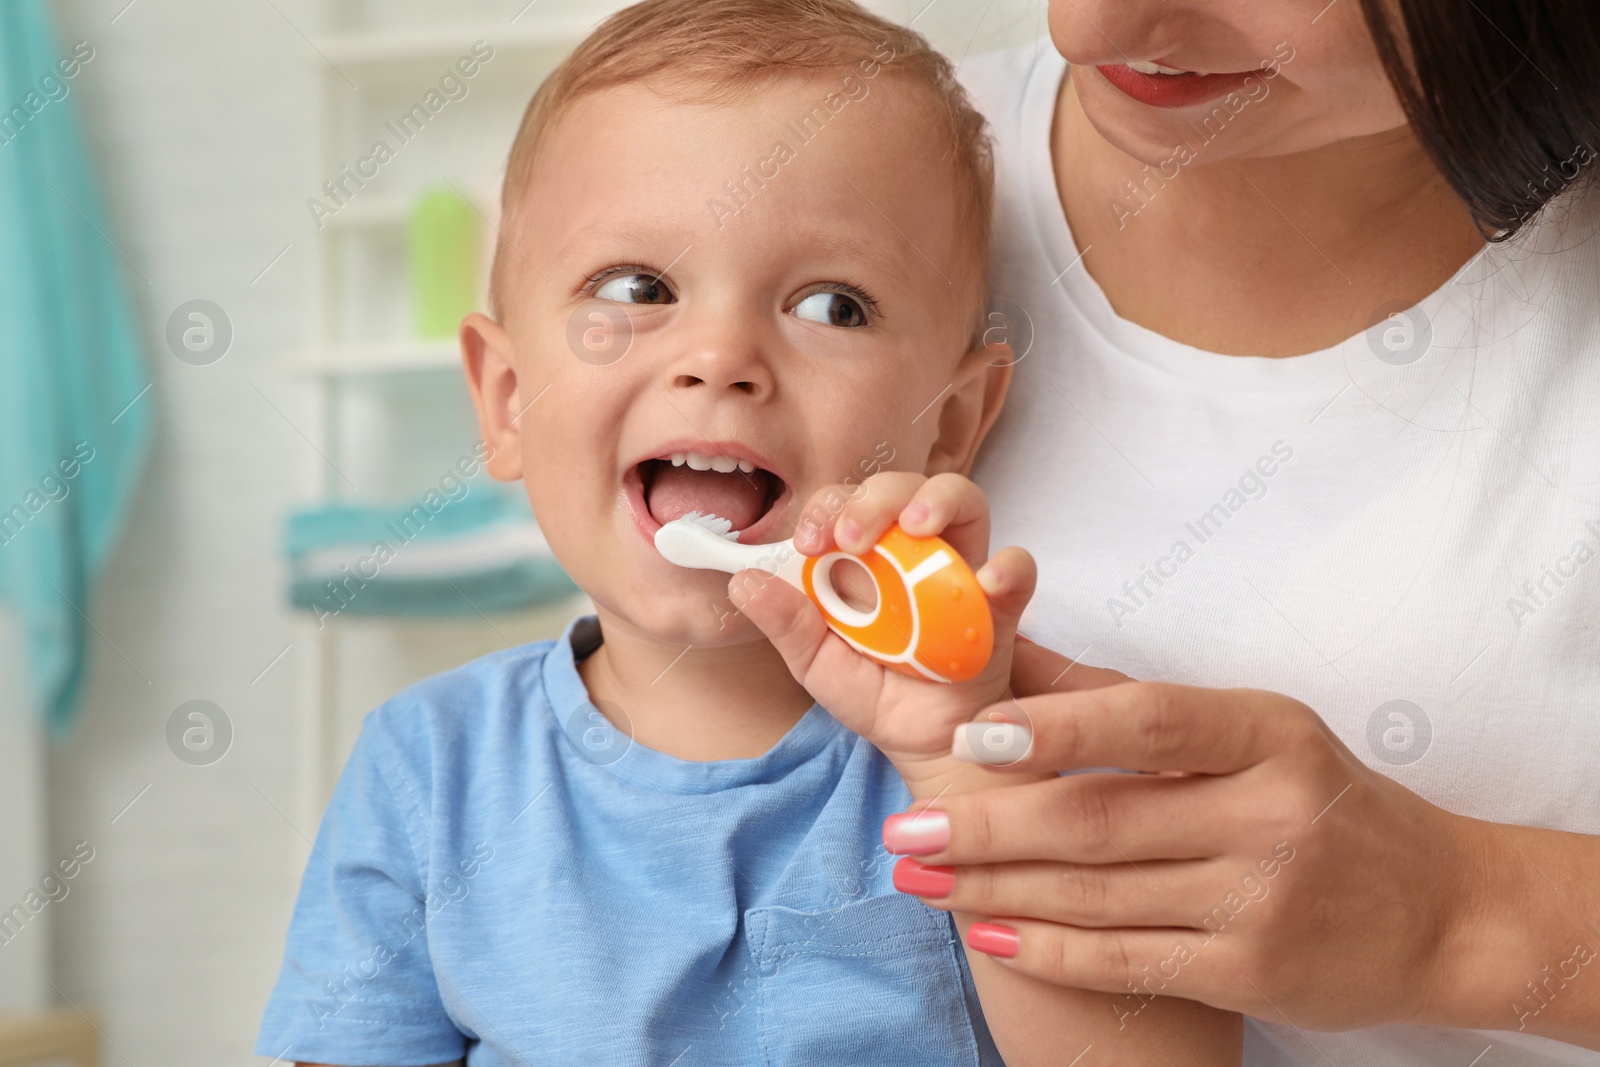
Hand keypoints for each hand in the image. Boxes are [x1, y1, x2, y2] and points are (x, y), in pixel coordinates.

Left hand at [732, 472, 1037, 794]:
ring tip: (916, 526)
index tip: (809, 541)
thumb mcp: (816, 663)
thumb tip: (743, 581)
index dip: (827, 507)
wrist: (925, 743)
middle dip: (874, 498)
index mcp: (864, 556)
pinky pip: (1016, 568)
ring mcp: (959, 570)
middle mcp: (913, 551)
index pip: (847, 503)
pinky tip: (987, 582)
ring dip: (938, 501)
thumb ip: (785, 623)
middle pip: (902, 488)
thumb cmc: (874, 692)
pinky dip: (1008, 567)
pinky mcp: (999, 604)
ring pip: (962, 502)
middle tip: (850, 534)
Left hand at [883, 640, 1599, 1038]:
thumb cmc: (1323, 802)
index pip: (1147, 720)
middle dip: (985, 825)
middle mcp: (1268, 813)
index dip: (1052, 727)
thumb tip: (1010, 650)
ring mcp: (1261, 900)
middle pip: (1099, 820)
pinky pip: (1124, 962)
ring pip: (1096, 896)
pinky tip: (986, 930)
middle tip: (902, 827)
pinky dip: (1046, 948)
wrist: (1441, 912)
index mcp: (1266, 732)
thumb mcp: (1255, 730)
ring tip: (916, 875)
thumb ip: (1127, 700)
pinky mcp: (1251, 973)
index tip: (967, 736)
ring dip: (991, 886)